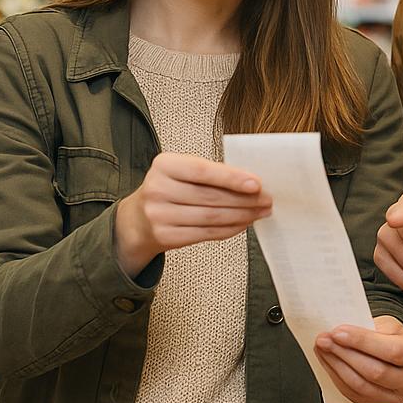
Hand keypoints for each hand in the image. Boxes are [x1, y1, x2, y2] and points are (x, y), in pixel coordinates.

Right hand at [115, 152, 271, 276]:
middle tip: (266, 200)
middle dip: (245, 200)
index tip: (256, 184)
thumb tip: (251, 182)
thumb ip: (211, 173)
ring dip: (242, 216)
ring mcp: (159, 215)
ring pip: (212, 217)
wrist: (137, 219)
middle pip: (211, 197)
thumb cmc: (168, 189)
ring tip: (259, 212)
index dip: (231, 178)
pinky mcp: (165, 236)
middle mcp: (158, 189)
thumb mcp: (181, 172)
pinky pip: (206, 233)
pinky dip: (229, 229)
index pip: (202, 171)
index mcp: (164, 165)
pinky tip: (242, 223)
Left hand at [314, 316, 402, 402]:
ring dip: (337, 365)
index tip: (339, 332)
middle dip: (345, 353)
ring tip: (323, 348)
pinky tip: (329, 361)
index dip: (363, 342)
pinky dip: (337, 377)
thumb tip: (344, 332)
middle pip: (375, 372)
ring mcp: (398, 397)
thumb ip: (373, 327)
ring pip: (361, 385)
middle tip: (325, 339)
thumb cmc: (398, 338)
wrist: (401, 355)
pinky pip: (353, 394)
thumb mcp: (392, 324)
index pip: (393, 351)